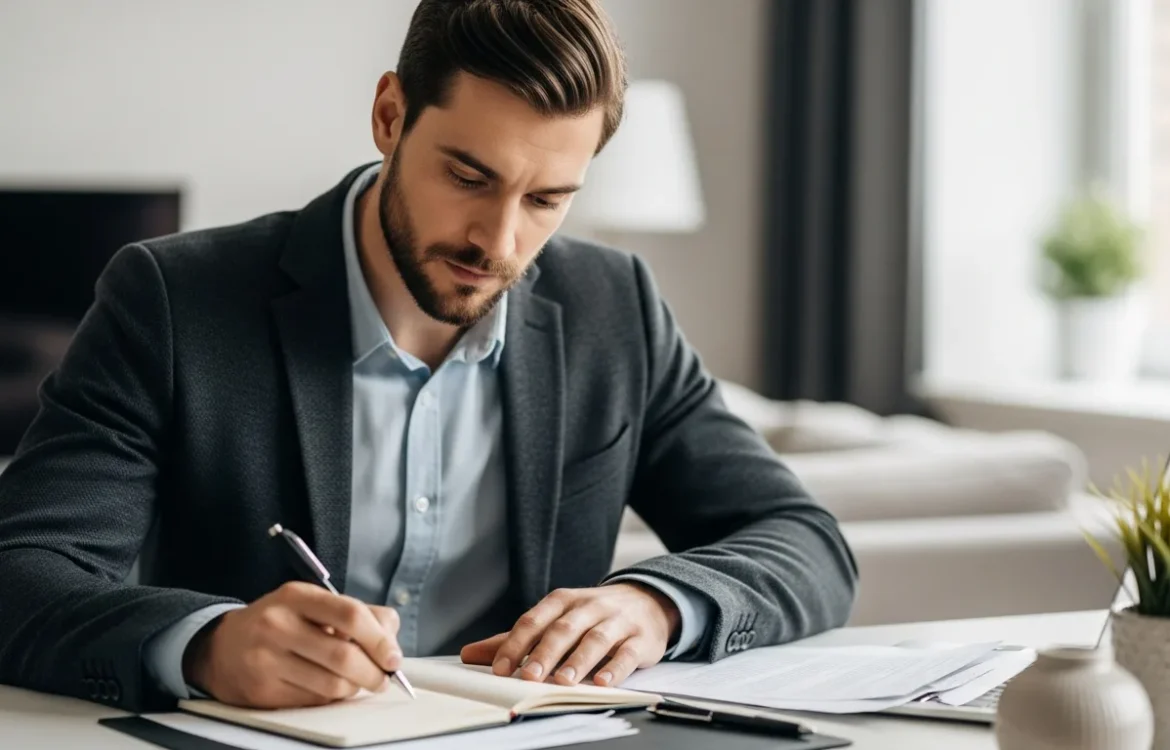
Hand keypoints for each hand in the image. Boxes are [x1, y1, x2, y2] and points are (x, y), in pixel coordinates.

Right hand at [183, 582, 401, 707]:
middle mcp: (278, 625)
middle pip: (344, 656)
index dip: (380, 639)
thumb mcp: (313, 604)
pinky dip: (331, 699)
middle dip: (374, 672)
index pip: (351, 615)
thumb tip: (391, 640)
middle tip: (383, 678)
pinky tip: (327, 688)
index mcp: (297, 596)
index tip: (393, 657)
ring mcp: (267, 659)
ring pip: (332, 685)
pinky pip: (313, 702)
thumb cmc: (279, 623)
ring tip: (356, 682)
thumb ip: (358, 614)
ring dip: (354, 688)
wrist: (221, 647)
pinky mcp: (262, 691)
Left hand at [460, 583, 679, 687]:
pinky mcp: (640, 638)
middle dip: (544, 652)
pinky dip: (615, 667)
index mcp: (563, 601)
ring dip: (578, 659)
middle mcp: (590, 606)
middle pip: (564, 628)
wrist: (647, 601)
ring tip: (562, 681)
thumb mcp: (556, 619)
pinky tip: (602, 682)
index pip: (535, 619)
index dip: (516, 643)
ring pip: (596, 638)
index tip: (500, 668)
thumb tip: (470, 654)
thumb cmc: (593, 615)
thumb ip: (517, 638)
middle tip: (528, 676)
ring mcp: (617, 621)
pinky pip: (627, 653)